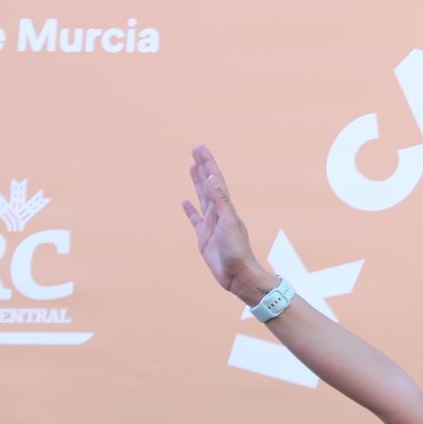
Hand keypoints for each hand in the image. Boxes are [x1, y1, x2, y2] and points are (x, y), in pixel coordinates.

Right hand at [181, 145, 268, 303]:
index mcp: (225, 208)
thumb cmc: (236, 251)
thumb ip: (220, 201)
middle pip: (208, 184)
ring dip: (197, 182)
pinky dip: (190, 209)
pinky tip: (185, 202)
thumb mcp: (228, 223)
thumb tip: (212, 179)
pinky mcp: (204, 236)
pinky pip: (195, 219)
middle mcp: (218, 213)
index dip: (207, 164)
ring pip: (202, 197)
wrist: (238, 275)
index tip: (199, 148)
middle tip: (195, 150)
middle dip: (202, 167)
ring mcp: (211, 224)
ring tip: (191, 167)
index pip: (214, 180)